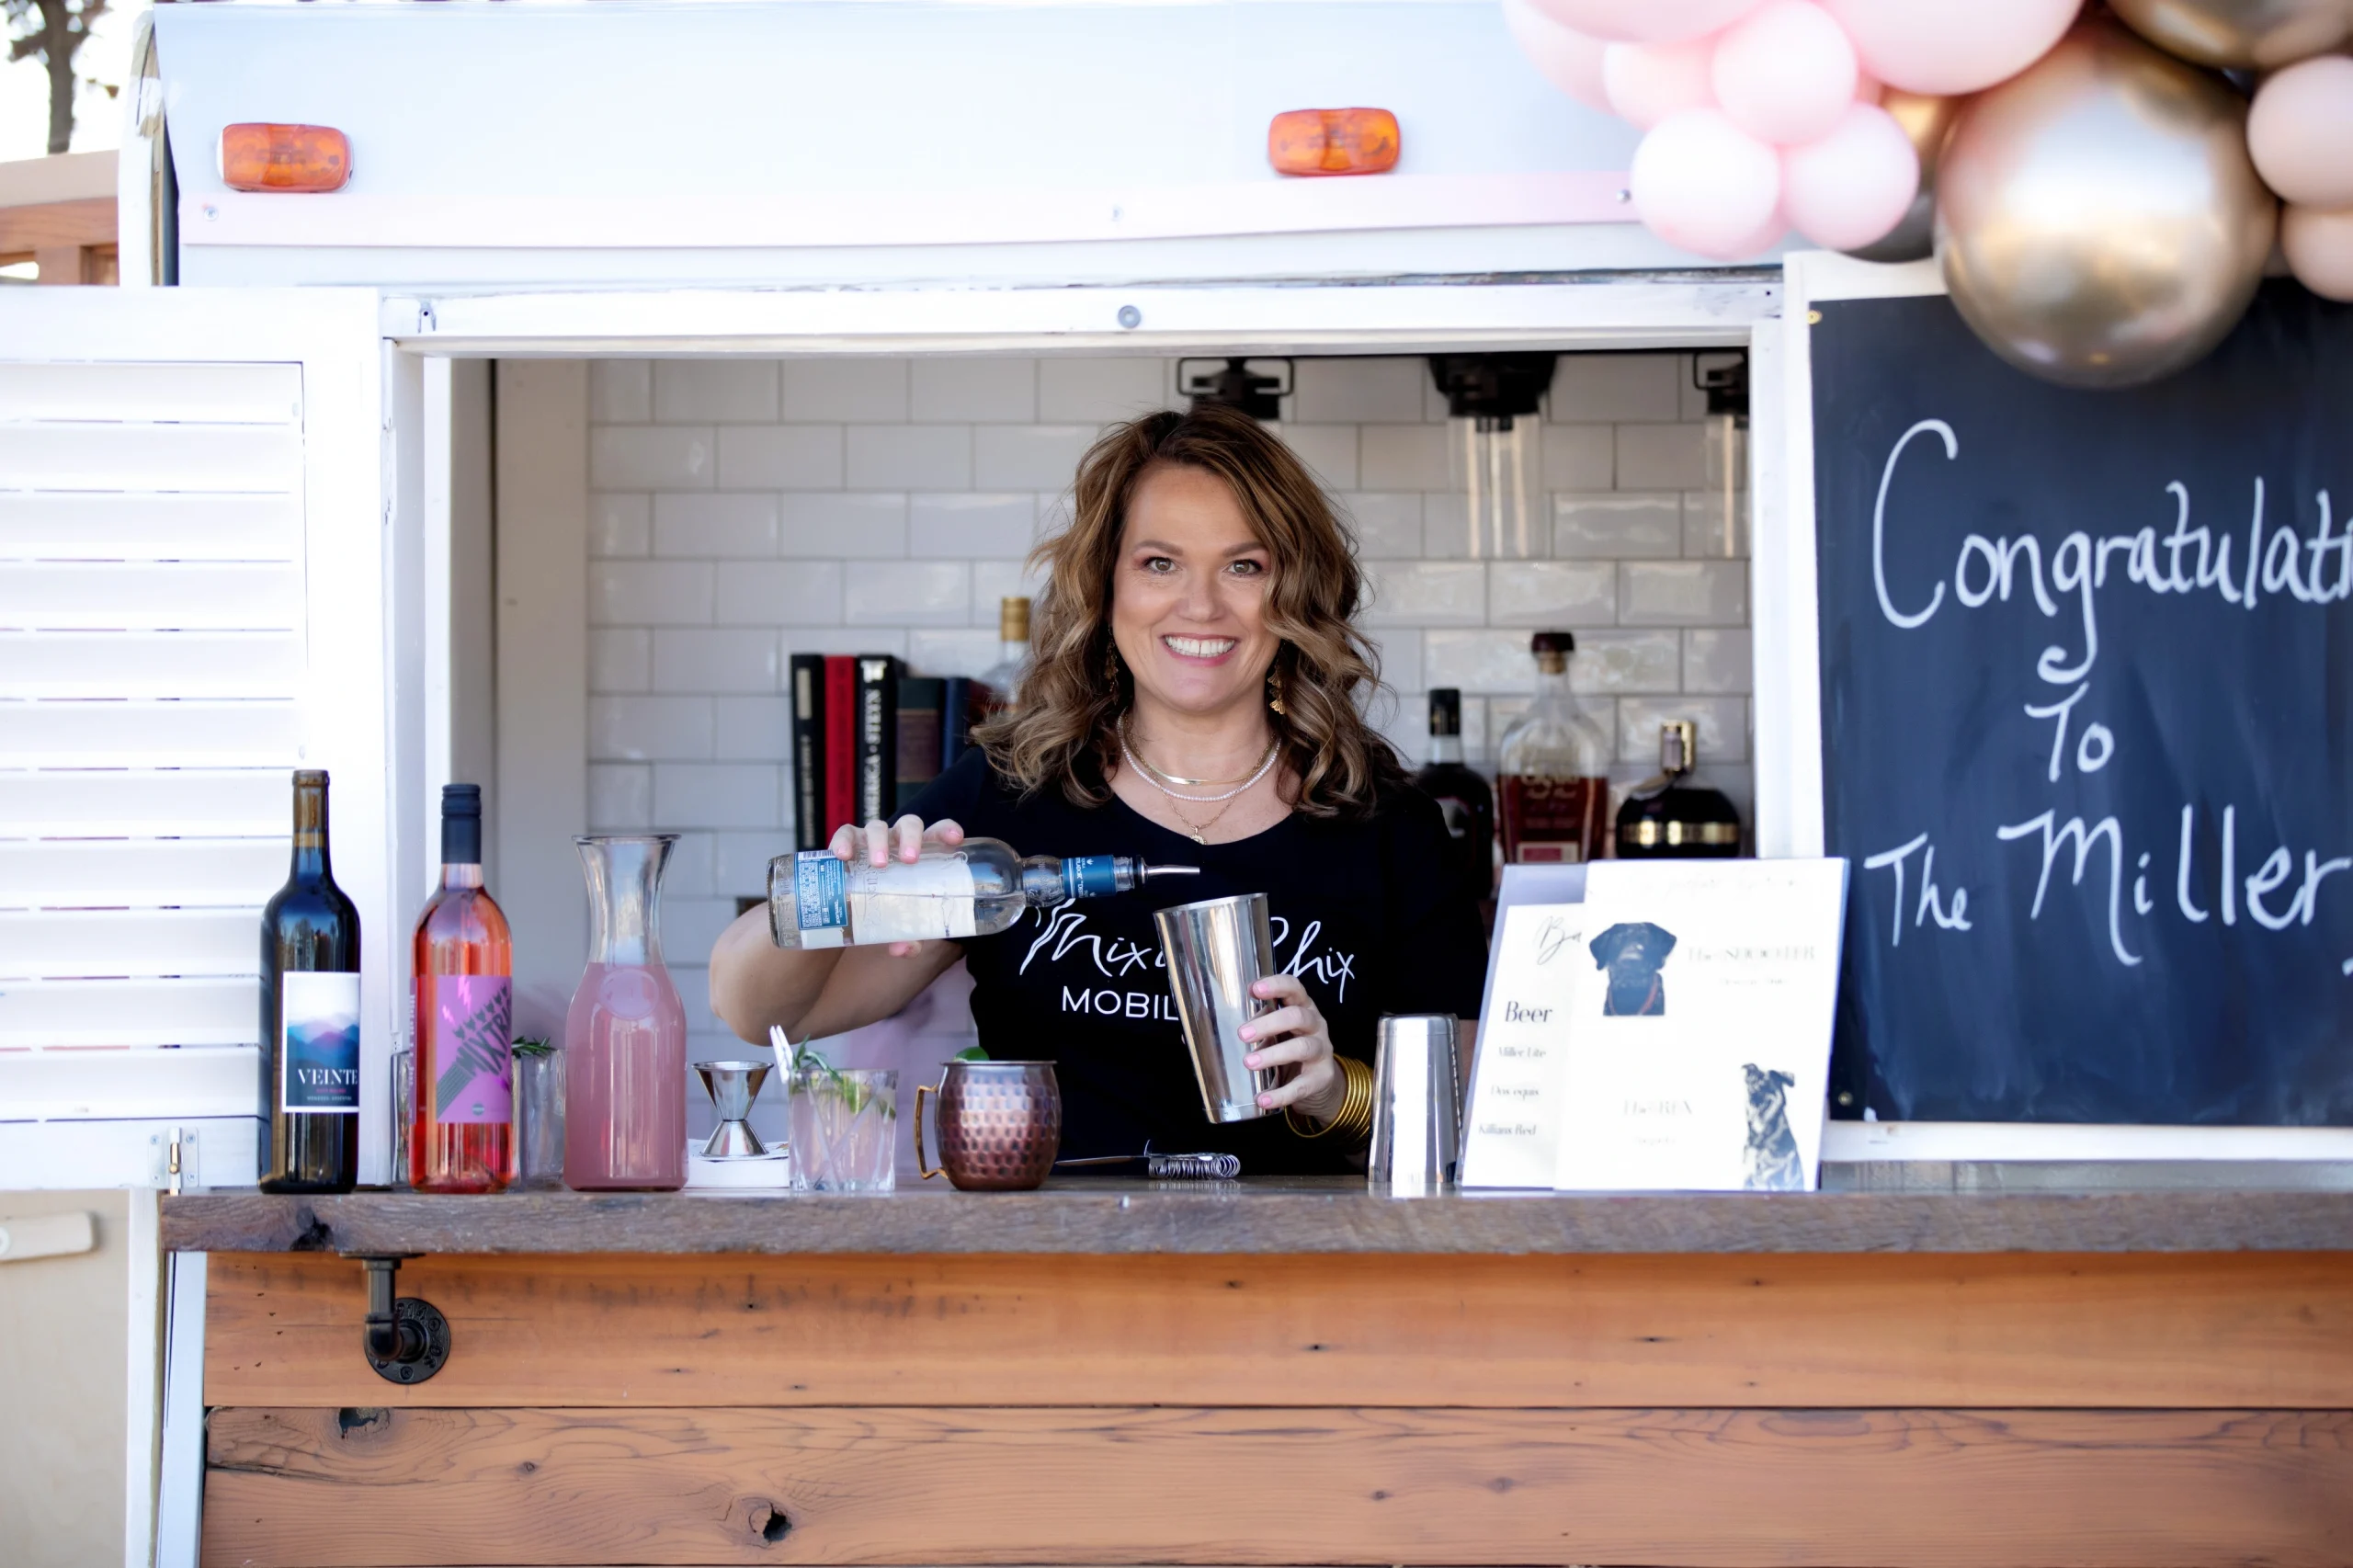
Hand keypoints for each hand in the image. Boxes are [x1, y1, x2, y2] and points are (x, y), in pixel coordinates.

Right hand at [827, 814, 964, 956]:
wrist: (852, 907)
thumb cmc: (888, 908)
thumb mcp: (901, 923)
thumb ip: (908, 936)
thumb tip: (904, 949)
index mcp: (920, 853)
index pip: (938, 832)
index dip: (947, 830)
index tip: (956, 839)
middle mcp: (897, 841)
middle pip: (909, 825)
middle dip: (911, 838)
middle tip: (910, 861)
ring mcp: (871, 839)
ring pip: (877, 827)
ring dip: (879, 842)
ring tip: (879, 865)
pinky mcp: (847, 842)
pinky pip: (845, 834)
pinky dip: (844, 841)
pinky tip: (843, 856)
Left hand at [1238, 973, 1346, 1122]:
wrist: (1319, 1082)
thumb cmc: (1290, 1046)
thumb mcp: (1278, 1031)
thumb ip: (1259, 1025)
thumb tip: (1226, 1028)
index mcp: (1302, 1007)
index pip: (1294, 988)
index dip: (1276, 985)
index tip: (1254, 990)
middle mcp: (1316, 1025)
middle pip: (1297, 1016)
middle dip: (1269, 1023)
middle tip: (1242, 1034)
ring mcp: (1322, 1051)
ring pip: (1302, 1048)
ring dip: (1273, 1054)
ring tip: (1249, 1062)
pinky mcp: (1322, 1077)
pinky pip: (1302, 1085)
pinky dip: (1281, 1094)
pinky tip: (1263, 1099)